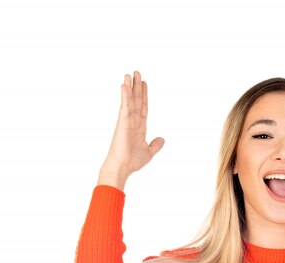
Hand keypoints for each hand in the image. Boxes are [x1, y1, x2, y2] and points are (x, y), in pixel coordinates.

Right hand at [98, 71, 164, 189]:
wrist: (122, 167)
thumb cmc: (132, 162)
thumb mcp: (149, 152)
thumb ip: (155, 145)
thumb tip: (162, 139)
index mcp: (139, 127)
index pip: (143, 107)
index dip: (144, 96)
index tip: (144, 84)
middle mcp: (133, 121)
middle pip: (136, 100)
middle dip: (137, 87)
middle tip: (137, 72)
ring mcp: (127, 121)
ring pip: (130, 100)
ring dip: (130, 86)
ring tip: (130, 73)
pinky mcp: (122, 122)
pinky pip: (124, 106)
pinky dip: (125, 95)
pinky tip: (125, 85)